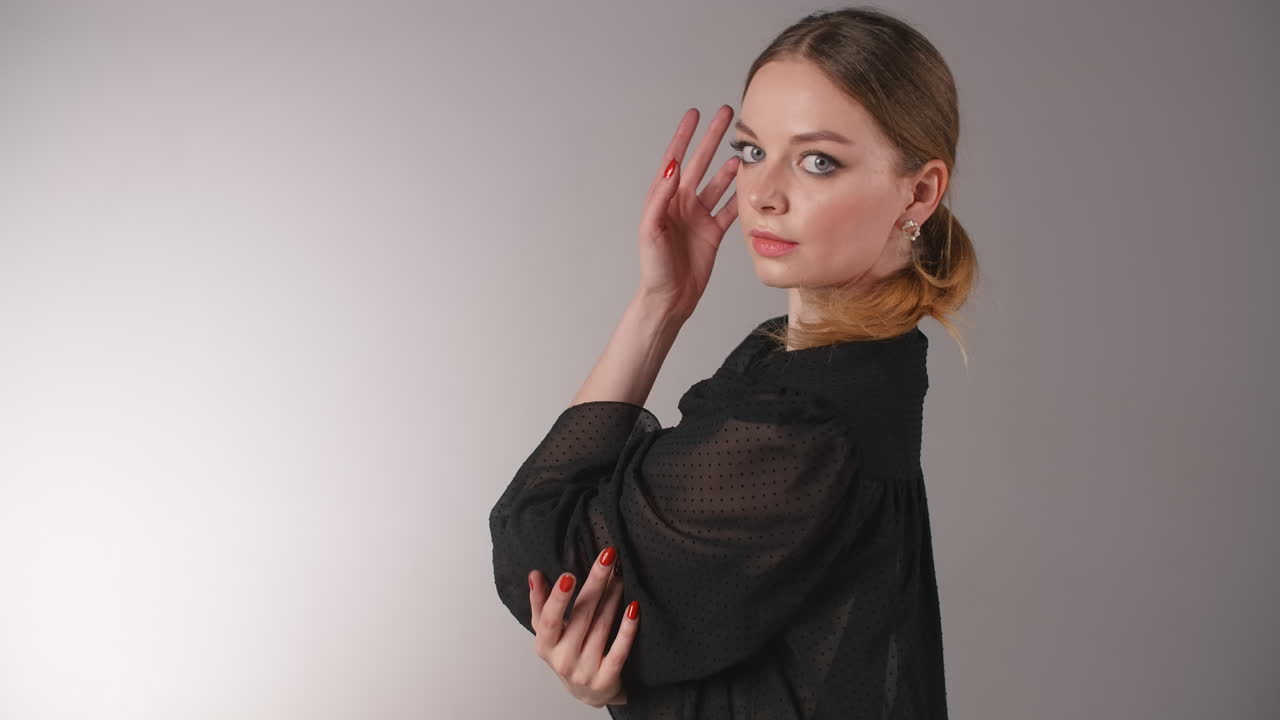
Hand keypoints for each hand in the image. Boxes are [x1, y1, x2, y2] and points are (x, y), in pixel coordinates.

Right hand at [528, 547, 638, 707]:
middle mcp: (563, 659)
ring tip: (620, 575)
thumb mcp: (549, 632)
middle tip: (608, 557)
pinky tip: (634, 608)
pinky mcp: (606, 679)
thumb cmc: (567, 654)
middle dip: (596, 584)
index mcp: (545, 645)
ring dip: (613, 598)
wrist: (588, 693)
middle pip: (581, 616)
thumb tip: (535, 574)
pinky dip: (627, 629)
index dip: (558, 598)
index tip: (569, 575)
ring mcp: (585, 671)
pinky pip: (619, 651)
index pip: (549, 619)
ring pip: (601, 628)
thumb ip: (540, 603)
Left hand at [637, 105, 740, 318]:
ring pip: (718, 183)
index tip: (694, 114)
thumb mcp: (651, 231)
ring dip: (730, 167)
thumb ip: (660, 199)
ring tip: (744, 150)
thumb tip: (672, 169)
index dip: (684, 136)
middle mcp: (682, 204)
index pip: (675, 160)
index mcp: (664, 200)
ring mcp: (699, 217)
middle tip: (726, 116)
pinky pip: (729, 209)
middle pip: (700, 163)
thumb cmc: (654, 268)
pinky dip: (740, 196)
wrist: (669, 298)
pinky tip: (751, 184)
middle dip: (712, 139)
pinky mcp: (713, 232)